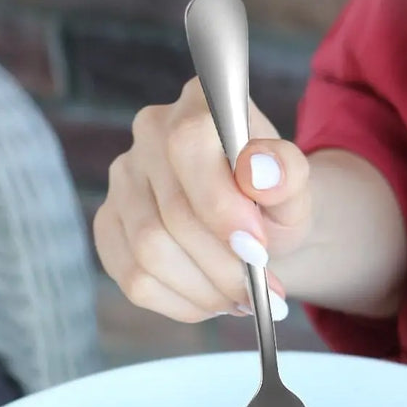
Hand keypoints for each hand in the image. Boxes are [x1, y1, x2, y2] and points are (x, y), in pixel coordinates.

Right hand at [94, 77, 311, 322]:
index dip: (220, 206)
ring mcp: (122, 179)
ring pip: (149, 252)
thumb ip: (288, 173)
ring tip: (239, 298)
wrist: (257, 222)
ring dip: (204, 290)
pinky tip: (210, 300)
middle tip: (260, 291)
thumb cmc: (274, 199)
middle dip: (223, 266)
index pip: (188, 146)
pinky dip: (180, 302)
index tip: (256, 248)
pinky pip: (133, 279)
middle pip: (172, 214)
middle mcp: (150, 132)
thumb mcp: (297, 187)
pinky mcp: (109, 223)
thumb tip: (261, 170)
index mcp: (199, 103)